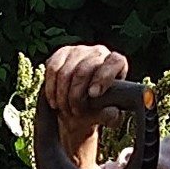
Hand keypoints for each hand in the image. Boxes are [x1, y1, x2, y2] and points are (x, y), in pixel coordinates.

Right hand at [41, 42, 131, 167]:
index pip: (114, 63)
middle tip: (75, 112)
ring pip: (66, 72)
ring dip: (63, 95)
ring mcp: (80, 50)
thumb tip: (112, 112)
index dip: (103, 77)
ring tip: (65, 109)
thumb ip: (110, 116)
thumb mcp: (106, 117)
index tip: (93, 94)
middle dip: (76, 95)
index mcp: (117, 65)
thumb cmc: (95, 111)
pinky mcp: (62, 53)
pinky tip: (55, 101)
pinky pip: (53, 69)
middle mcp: (99, 52)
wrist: (77, 108)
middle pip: (84, 70)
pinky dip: (52, 89)